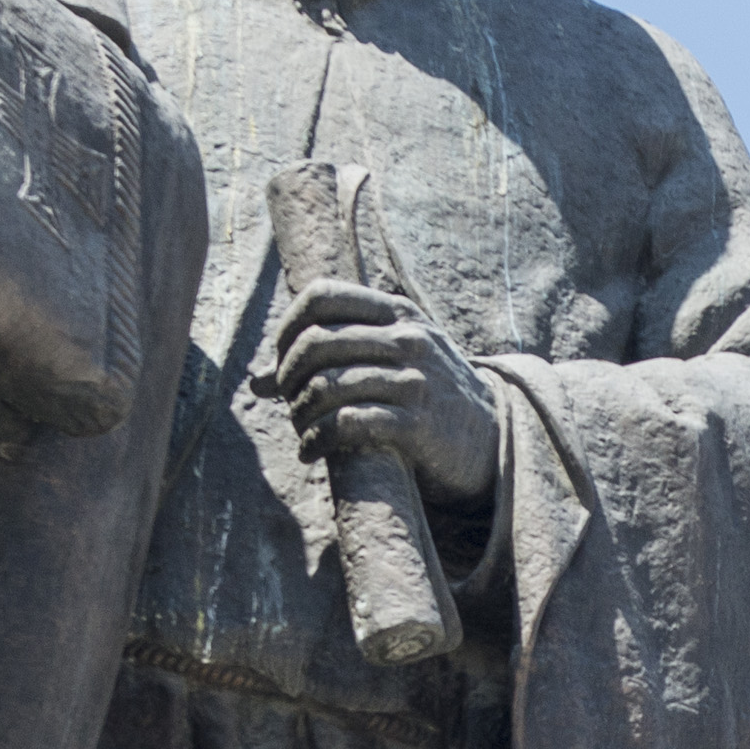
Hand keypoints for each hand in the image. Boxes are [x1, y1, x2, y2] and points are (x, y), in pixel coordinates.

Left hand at [267, 281, 500, 509]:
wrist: (493, 440)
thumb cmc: (428, 397)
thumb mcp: (392, 360)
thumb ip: (334, 358)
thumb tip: (256, 380)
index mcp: (397, 312)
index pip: (322, 296)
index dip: (287, 327)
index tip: (282, 362)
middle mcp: (408, 338)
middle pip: (316, 342)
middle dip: (288, 378)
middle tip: (288, 403)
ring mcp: (415, 379)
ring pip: (327, 385)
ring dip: (300, 415)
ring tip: (301, 431)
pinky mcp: (418, 423)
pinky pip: (347, 423)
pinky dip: (317, 441)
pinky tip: (312, 452)